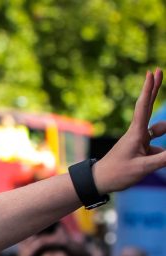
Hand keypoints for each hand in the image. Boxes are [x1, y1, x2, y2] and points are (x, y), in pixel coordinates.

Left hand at [95, 69, 165, 192]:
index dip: (149, 89)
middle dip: (154, 89)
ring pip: (159, 132)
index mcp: (135, 133)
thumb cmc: (118, 174)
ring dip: (164, 133)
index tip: (151, 73)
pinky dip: (161, 155)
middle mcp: (137, 133)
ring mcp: (139, 140)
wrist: (100, 182)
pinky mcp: (140, 148)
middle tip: (157, 70)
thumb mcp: (143, 168)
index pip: (144, 107)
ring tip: (146, 156)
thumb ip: (163, 159)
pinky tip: (150, 165)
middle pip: (148, 106)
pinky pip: (158, 148)